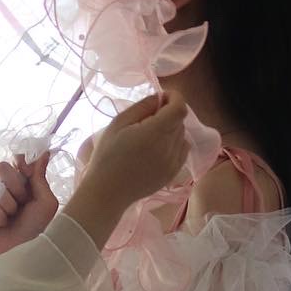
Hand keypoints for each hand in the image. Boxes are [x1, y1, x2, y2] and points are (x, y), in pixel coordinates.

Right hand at [0, 154, 59, 257]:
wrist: (22, 254)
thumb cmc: (38, 231)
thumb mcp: (46, 204)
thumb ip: (41, 178)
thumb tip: (44, 153)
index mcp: (25, 185)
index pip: (17, 160)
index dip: (20, 162)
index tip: (26, 170)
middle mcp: (8, 190)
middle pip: (2, 167)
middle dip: (15, 184)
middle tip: (22, 201)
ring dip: (8, 204)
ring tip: (12, 219)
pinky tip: (2, 226)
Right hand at [62, 92, 189, 249]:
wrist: (107, 192)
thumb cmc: (107, 156)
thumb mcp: (118, 123)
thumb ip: (142, 106)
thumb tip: (159, 98)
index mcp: (154, 133)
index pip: (180, 107)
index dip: (174, 98)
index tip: (161, 99)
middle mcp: (168, 148)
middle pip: (179, 121)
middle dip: (168, 113)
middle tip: (147, 120)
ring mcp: (173, 163)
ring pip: (182, 135)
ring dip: (171, 129)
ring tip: (151, 136)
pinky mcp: (172, 173)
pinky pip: (182, 150)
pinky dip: (175, 144)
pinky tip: (157, 148)